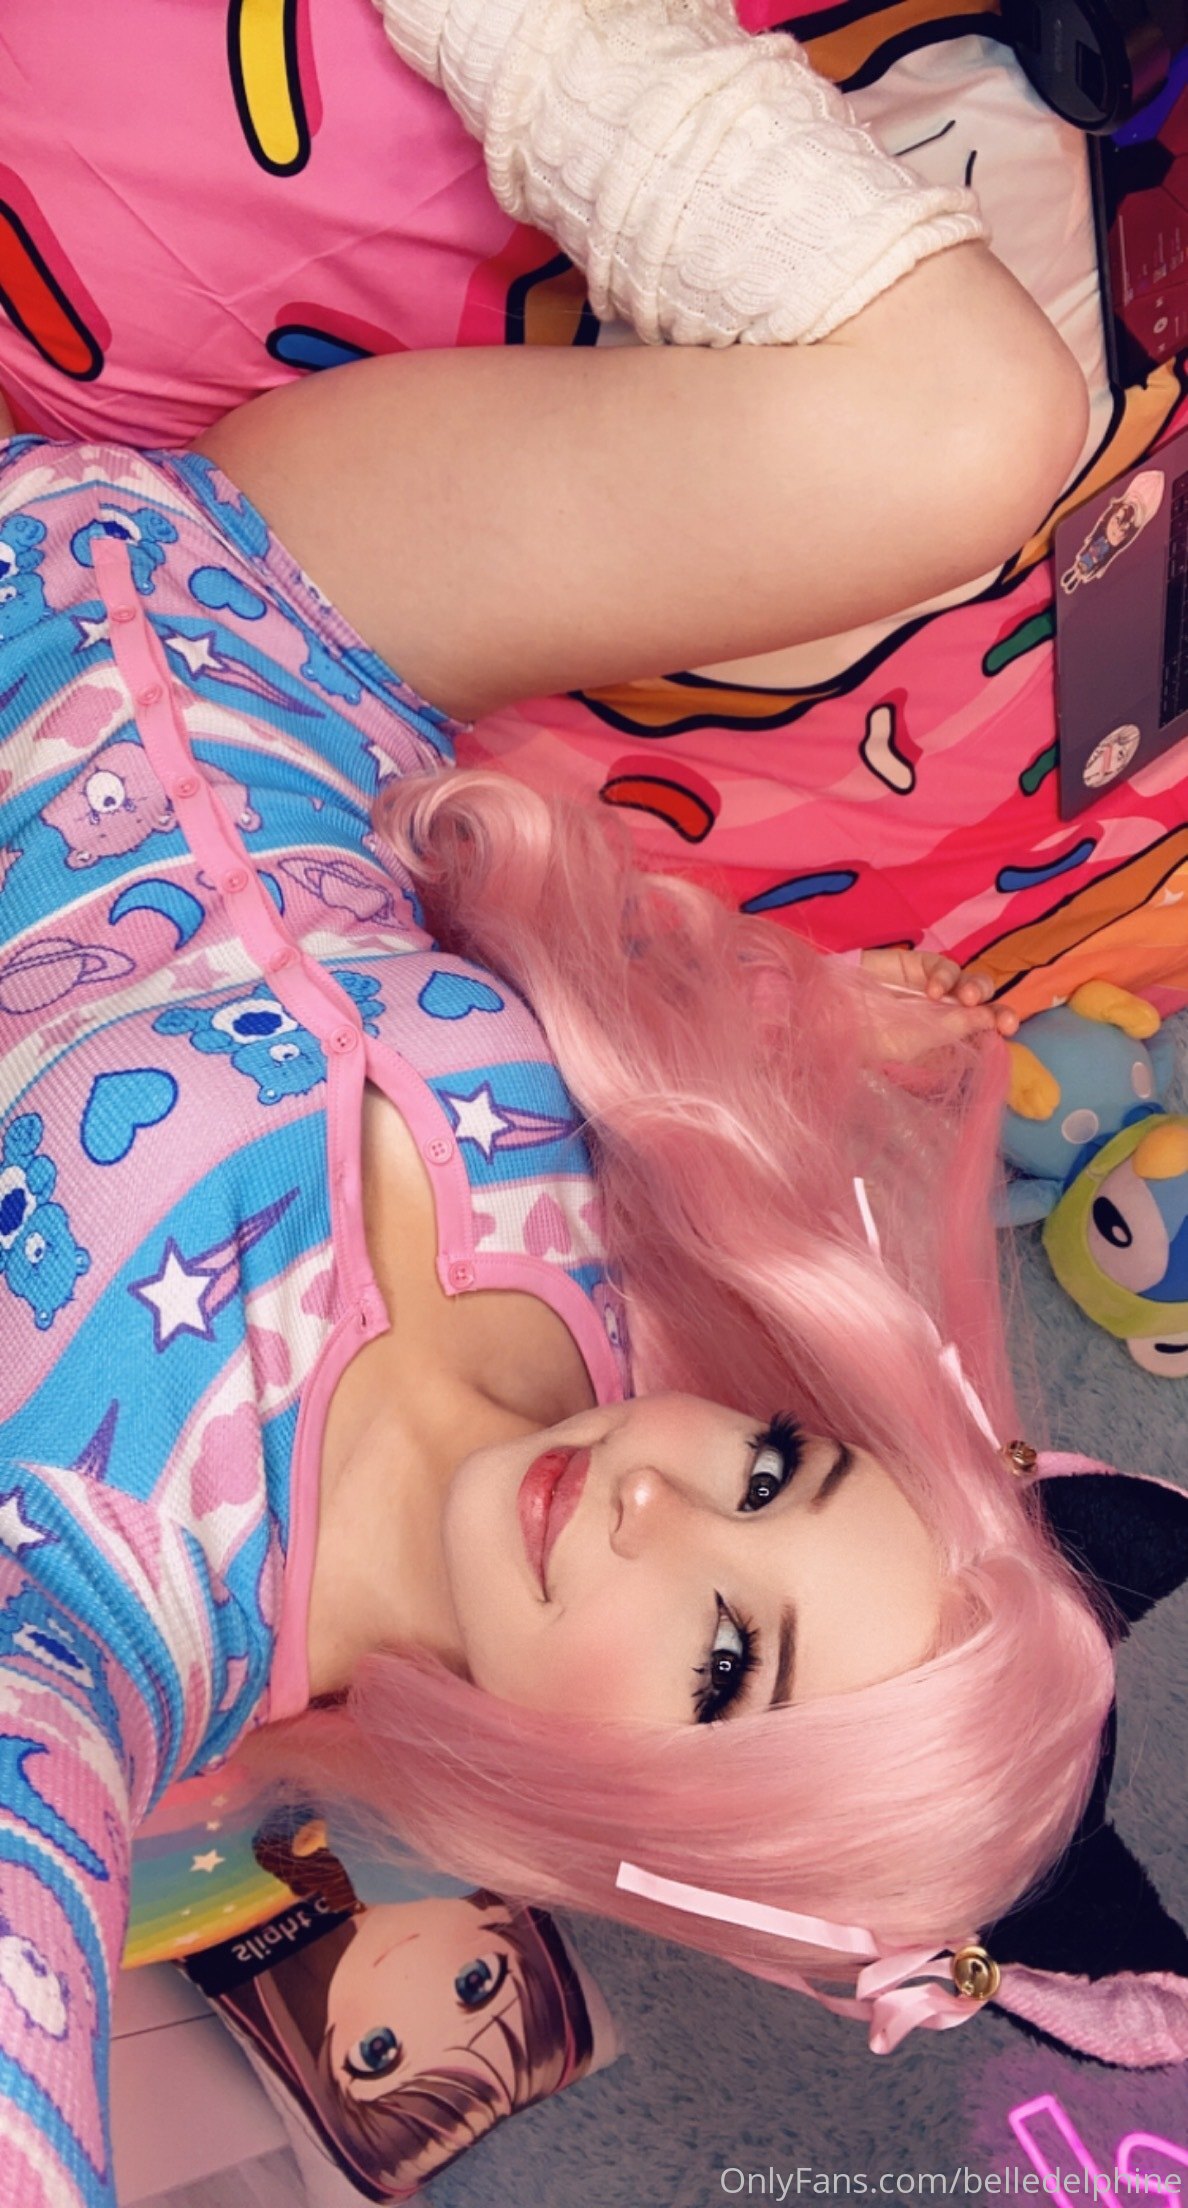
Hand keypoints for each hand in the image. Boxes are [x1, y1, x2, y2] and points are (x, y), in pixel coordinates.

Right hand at [859, 948, 1018, 1037]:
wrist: (834, 1015)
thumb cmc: (870, 1039)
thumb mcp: (916, 1042)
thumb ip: (954, 1028)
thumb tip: (988, 1017)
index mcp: (946, 1037)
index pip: (982, 1028)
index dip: (998, 1023)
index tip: (1007, 1028)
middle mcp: (943, 1012)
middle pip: (984, 1003)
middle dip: (998, 1008)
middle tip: (1003, 1020)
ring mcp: (931, 988)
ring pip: (969, 981)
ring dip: (975, 989)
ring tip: (965, 999)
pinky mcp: (916, 965)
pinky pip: (942, 966)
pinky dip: (943, 976)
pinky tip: (931, 990)